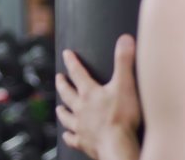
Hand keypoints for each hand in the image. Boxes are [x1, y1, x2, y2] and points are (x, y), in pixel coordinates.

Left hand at [55, 34, 140, 159]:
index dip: (72, 62)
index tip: (66, 54)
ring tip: (58, 107)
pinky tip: (67, 135)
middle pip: (67, 93)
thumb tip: (125, 39)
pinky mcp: (84, 142)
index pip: (77, 72)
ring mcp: (80, 126)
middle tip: (58, 78)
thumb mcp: (125, 84)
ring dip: (62, 110)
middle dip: (62, 84)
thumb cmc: (121, 117)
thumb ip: (124, 61)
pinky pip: (72, 138)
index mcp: (89, 93)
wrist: (117, 146)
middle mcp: (81, 108)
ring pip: (66, 116)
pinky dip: (69, 136)